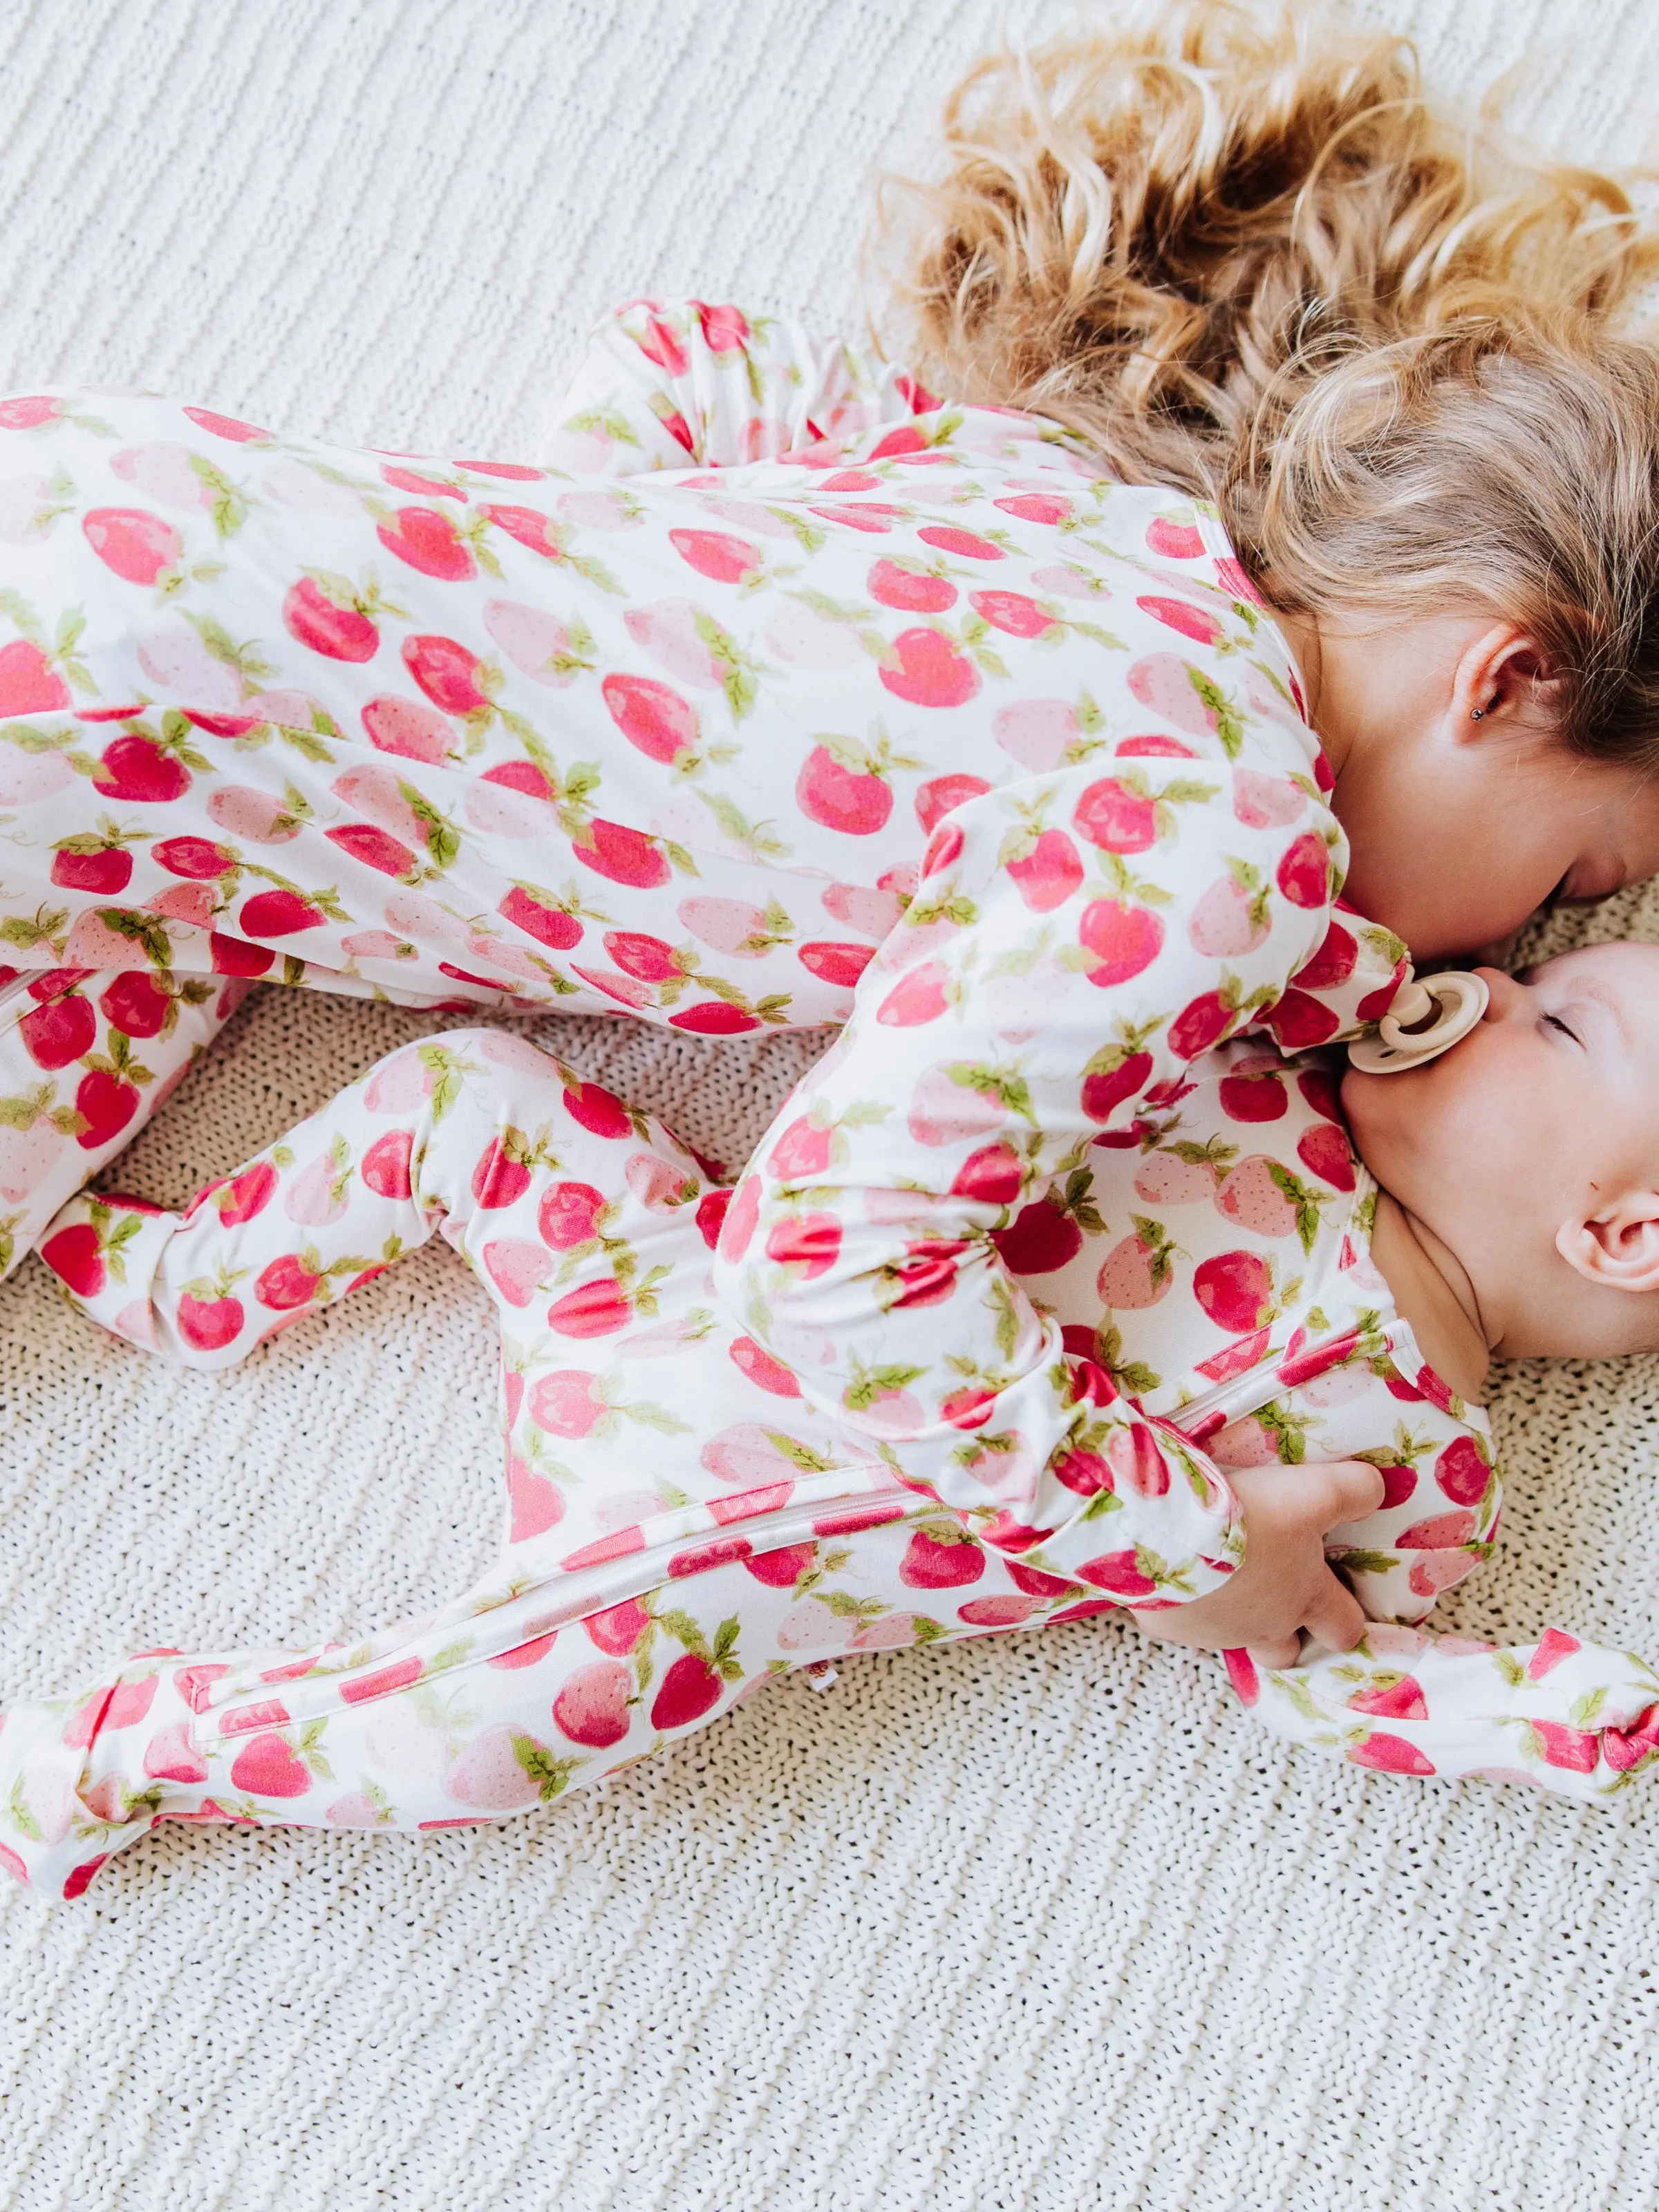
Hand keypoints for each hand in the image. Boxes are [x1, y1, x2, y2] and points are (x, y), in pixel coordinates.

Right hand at [1131, 1458, 1386, 1664]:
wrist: (1174, 1534)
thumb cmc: (1252, 1519)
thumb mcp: (1315, 1493)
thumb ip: (1355, 1491)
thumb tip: (1377, 1490)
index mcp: (1305, 1599)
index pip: (1344, 1629)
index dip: (1348, 1618)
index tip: (1343, 1601)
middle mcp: (1263, 1625)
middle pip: (1284, 1653)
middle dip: (1286, 1634)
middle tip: (1276, 1596)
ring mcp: (1214, 1631)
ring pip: (1230, 1637)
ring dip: (1230, 1613)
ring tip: (1219, 1574)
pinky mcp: (1167, 1625)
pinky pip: (1178, 1620)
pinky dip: (1180, 1600)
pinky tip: (1174, 1568)